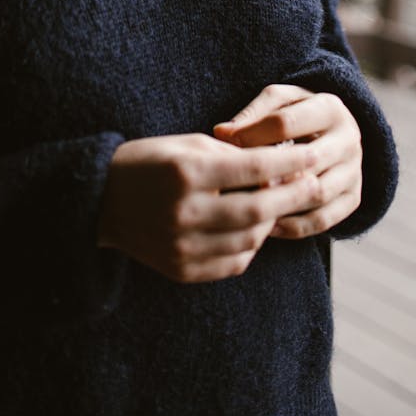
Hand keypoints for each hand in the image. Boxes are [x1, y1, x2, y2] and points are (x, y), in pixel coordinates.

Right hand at [96, 132, 321, 282]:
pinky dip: (250, 246)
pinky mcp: (181, 270)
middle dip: (292, 194)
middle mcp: (185, 213)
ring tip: (281, 203)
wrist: (100, 200)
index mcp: (186, 173)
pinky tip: (253, 228)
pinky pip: (233, 263)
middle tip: (315, 184)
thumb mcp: (188, 145)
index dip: (290, 160)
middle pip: (258, 209)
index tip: (314, 153)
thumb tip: (281, 167)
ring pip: (250, 239)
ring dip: (272, 220)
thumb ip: (233, 156)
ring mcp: (182, 247)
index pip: (254, 167)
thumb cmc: (149, 162)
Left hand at [213, 84, 362, 238]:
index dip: (253, 134)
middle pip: (308, 159)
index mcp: (329, 107)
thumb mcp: (277, 102)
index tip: (227, 144)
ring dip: (282, 202)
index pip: (287, 122)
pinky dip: (294, 226)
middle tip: (237, 181)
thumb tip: (221, 133)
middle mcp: (349, 138)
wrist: (331, 132)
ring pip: (318, 193)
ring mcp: (354, 170)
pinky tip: (266, 226)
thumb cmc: (294, 113)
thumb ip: (252, 114)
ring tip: (249, 206)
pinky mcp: (353, 197)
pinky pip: (324, 219)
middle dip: (269, 171)